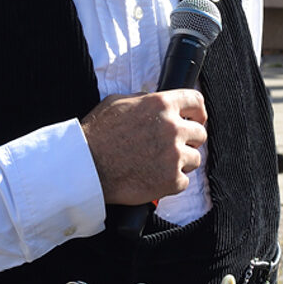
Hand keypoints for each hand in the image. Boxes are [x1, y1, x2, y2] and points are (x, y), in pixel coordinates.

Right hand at [80, 90, 207, 205]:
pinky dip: (171, 183)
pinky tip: (153, 178)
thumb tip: (154, 102)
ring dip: (180, 163)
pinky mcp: (171, 180)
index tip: (196, 119)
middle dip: (188, 140)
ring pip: (194, 159)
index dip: (198, 112)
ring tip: (158, 165)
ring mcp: (174, 155)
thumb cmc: (96, 135)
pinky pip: (184, 182)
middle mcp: (172, 128)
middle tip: (170, 148)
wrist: (83, 167)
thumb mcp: (117, 102)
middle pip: (200, 133)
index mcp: (162, 105)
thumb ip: (143, 100)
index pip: (196, 102)